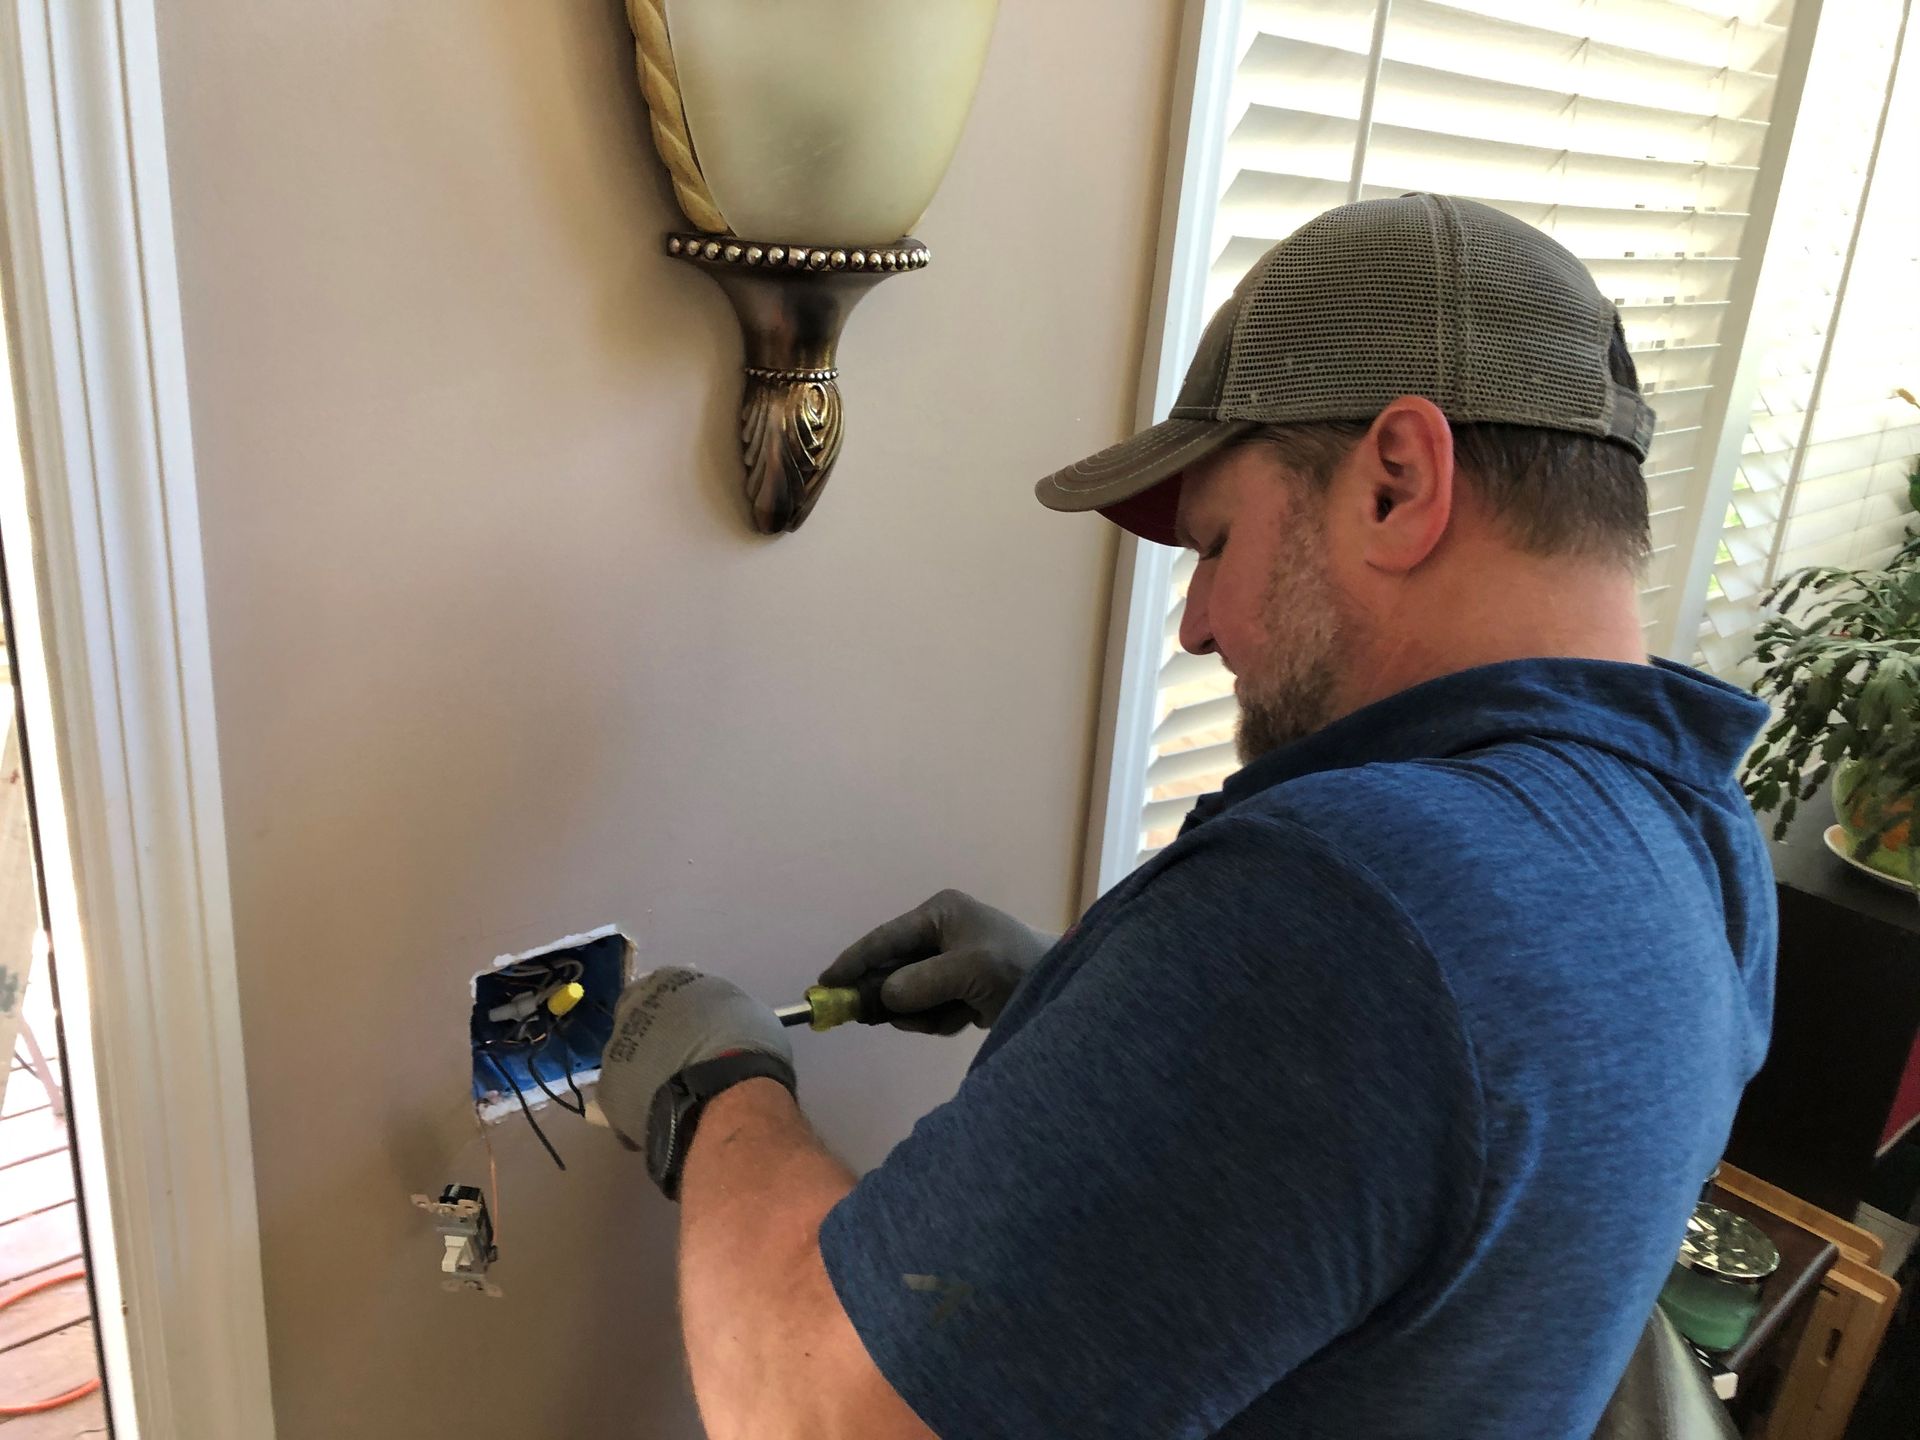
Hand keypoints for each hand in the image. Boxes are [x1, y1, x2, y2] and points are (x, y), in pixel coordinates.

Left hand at [595, 968, 794, 1195]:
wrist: (726, 1094)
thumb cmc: (746, 1045)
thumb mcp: (746, 1012)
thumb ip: (720, 1014)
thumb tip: (720, 1026)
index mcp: (667, 981)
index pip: (662, 991)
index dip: (676, 1014)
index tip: (692, 1033)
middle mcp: (633, 1008)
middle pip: (638, 1024)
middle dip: (655, 1043)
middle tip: (681, 1065)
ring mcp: (615, 1051)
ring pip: (627, 1063)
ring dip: (645, 1077)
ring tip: (676, 1100)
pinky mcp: (608, 1093)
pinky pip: (624, 1102)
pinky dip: (640, 1111)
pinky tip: (665, 1123)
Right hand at [822, 890, 1054, 1033]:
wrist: (1065, 990)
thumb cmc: (1018, 967)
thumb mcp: (969, 969)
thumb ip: (922, 982)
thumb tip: (885, 996)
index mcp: (941, 913)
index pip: (885, 938)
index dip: (853, 962)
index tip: (823, 986)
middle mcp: (942, 933)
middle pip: (892, 969)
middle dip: (890, 996)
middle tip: (871, 1018)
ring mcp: (951, 963)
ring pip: (909, 996)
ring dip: (922, 1013)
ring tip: (951, 1015)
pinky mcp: (961, 990)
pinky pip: (931, 1010)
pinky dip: (941, 1020)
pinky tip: (967, 1018)